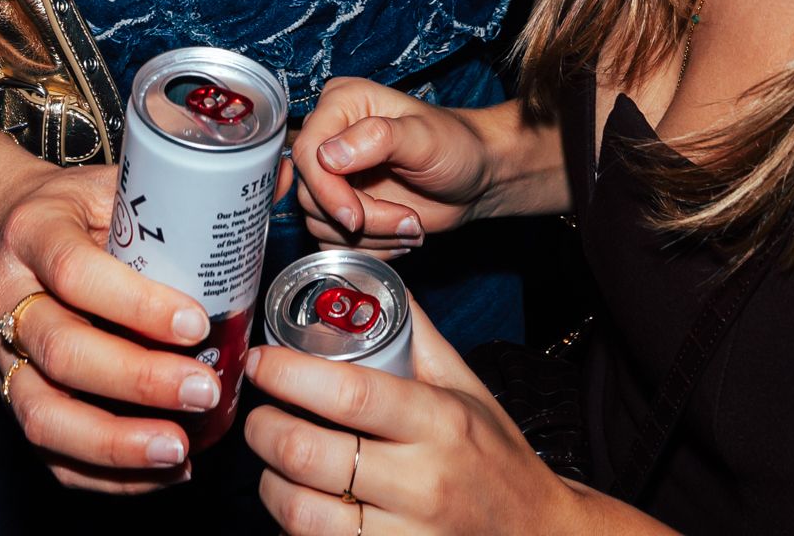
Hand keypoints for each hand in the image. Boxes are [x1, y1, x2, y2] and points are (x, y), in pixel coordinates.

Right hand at [0, 162, 219, 494]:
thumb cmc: (70, 206)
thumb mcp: (112, 179)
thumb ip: (185, 186)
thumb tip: (280, 176)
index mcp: (35, 231)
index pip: (76, 271)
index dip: (136, 304)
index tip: (196, 324)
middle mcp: (8, 297)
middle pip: (64, 351)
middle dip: (137, 381)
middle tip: (203, 392)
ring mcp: (0, 354)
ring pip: (44, 414)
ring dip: (115, 444)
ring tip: (179, 451)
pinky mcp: (8, 394)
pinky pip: (47, 449)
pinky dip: (102, 473)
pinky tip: (158, 472)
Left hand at [245, 301, 582, 535]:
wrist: (535, 534)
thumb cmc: (496, 456)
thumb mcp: (467, 388)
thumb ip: (418, 334)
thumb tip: (370, 283)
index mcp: (439, 422)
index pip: (350, 394)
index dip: (291, 375)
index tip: (261, 360)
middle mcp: (421, 481)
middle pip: (312, 456)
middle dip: (265, 429)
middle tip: (257, 412)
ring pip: (304, 514)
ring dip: (269, 482)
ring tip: (269, 460)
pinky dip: (293, 524)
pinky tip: (296, 501)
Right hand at [291, 78, 494, 250]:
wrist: (475, 176)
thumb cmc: (456, 145)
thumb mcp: (424, 137)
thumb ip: (378, 138)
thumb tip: (328, 156)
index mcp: (342, 103)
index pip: (308, 151)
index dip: (327, 190)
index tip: (357, 218)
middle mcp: (331, 136)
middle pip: (312, 193)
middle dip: (362, 218)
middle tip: (407, 220)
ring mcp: (335, 174)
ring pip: (321, 222)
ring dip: (370, 236)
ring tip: (410, 224)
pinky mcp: (343, 206)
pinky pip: (332, 241)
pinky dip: (368, 248)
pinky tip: (400, 233)